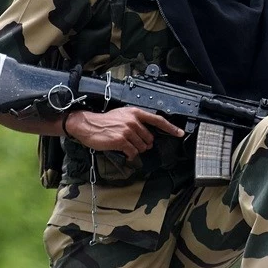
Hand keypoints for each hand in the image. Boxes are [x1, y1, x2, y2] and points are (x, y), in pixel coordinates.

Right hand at [64, 107, 184, 160]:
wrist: (88, 125)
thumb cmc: (104, 122)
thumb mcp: (122, 115)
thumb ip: (136, 121)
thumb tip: (147, 134)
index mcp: (135, 112)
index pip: (157, 119)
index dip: (170, 127)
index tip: (179, 133)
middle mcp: (133, 120)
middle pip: (150, 138)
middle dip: (143, 143)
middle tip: (132, 142)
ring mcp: (128, 130)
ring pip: (142, 147)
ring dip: (135, 149)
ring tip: (124, 144)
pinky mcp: (122, 140)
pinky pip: (133, 152)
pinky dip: (129, 155)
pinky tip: (123, 151)